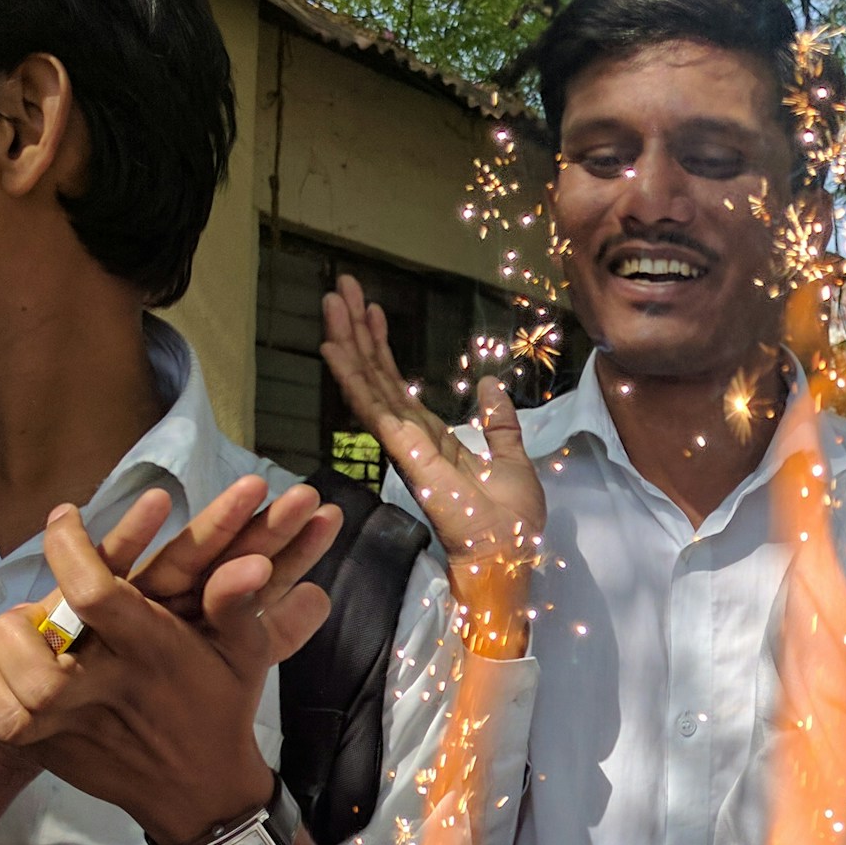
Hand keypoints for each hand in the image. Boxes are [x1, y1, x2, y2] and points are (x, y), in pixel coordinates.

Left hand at [0, 492, 339, 844]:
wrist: (202, 795)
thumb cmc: (220, 707)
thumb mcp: (244, 653)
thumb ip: (237, 605)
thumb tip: (252, 562)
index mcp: (155, 653)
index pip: (96, 592)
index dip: (69, 547)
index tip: (63, 519)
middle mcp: (111, 690)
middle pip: (37, 655)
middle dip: (16, 624)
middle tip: (24, 611)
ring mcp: (79, 728)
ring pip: (13, 699)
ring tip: (3, 640)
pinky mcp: (55, 754)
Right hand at [321, 273, 542, 647]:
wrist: (510, 556)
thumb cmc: (512, 521)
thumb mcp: (513, 459)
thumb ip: (500, 424)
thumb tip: (491, 386)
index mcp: (433, 441)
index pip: (399, 387)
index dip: (383, 349)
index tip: (372, 311)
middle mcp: (410, 441)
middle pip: (378, 377)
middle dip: (359, 332)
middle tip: (341, 288)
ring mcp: (404, 448)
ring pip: (370, 385)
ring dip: (350, 342)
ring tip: (332, 300)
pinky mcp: (406, 455)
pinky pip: (375, 410)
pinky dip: (354, 378)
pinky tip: (334, 348)